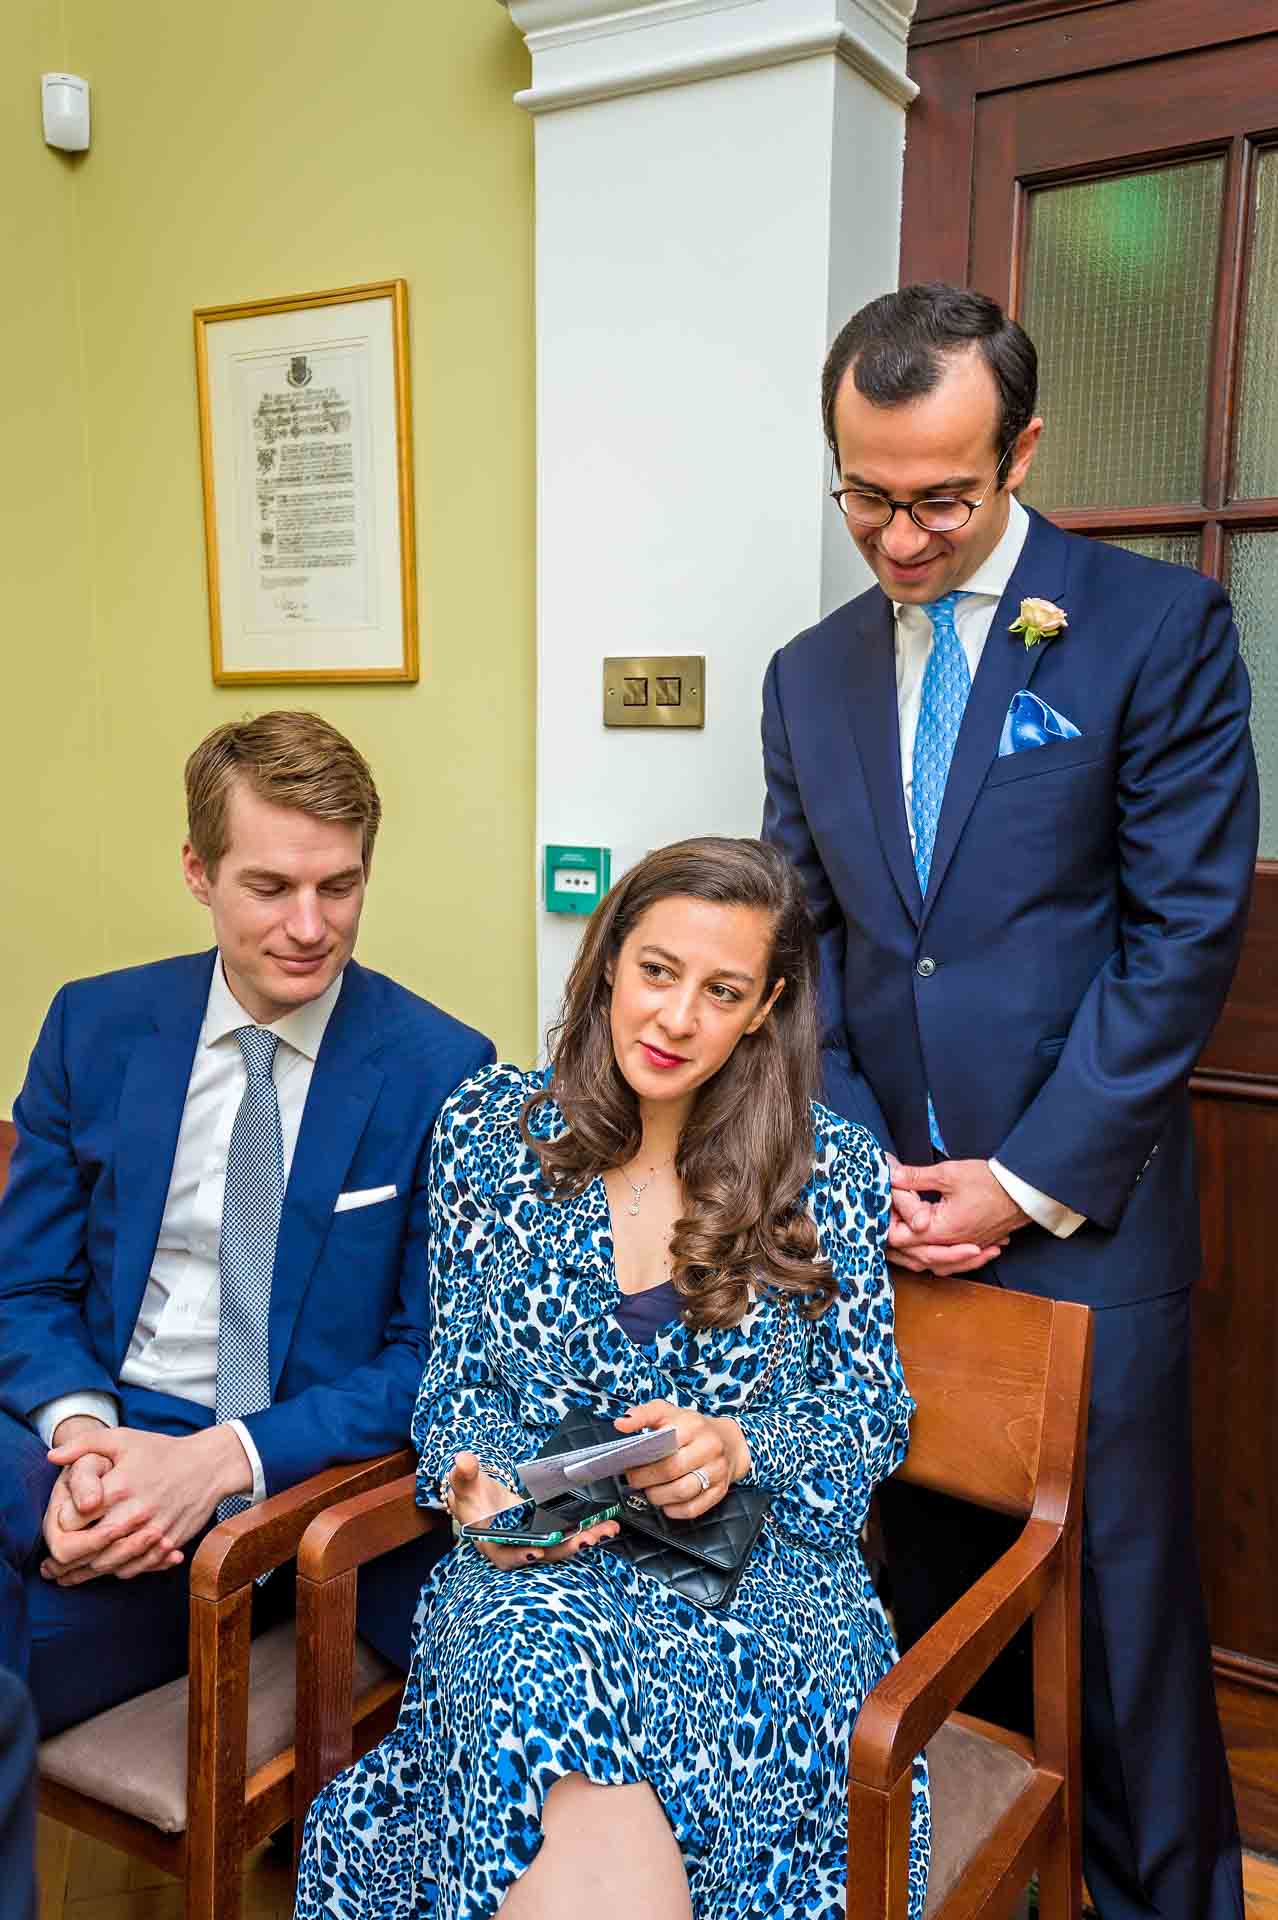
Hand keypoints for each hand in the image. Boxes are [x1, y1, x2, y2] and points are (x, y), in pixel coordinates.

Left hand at [41, 1425, 251, 1586]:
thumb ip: (83, 1445)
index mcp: (119, 1488)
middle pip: (87, 1550)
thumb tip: (51, 1457)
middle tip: (50, 1565)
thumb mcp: (122, 1438)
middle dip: (64, 1559)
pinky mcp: (167, 1545)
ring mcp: (153, 1532)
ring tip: (68, 1575)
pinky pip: (133, 1568)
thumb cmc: (162, 1451)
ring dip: (86, 1572)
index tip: (57, 1525)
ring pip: (108, 1564)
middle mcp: (135, 1514)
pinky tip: (103, 1569)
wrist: (210, 1465)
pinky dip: (115, 1572)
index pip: (73, 1521)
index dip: (59, 1524)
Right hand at [442, 1452, 619, 1571]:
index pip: (503, 1554)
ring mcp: (532, 1539)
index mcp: (490, 1539)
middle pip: (540, 1553)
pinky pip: (567, 1535)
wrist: (479, 1497)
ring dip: (582, 1540)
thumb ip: (464, 1473)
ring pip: (558, 1547)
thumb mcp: (464, 1481)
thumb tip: (464, 1461)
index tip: (536, 1551)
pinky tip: (605, 1524)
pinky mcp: (546, 1531)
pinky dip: (586, 1530)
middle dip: (564, 1548)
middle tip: (585, 1539)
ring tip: (604, 1530)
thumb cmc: (469, 1493)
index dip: (519, 1555)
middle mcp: (514, 1544)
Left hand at [614, 1400, 749, 1518]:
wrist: (729, 1441)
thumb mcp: (668, 1412)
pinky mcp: (719, 1491)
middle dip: (645, 1479)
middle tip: (633, 1480)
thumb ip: (643, 1414)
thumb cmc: (692, 1428)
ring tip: (649, 1491)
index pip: (663, 1443)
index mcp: (693, 1425)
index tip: (627, 1462)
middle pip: (670, 1470)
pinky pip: (693, 1509)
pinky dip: (674, 1510)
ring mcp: (717, 1470)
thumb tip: (621, 1424)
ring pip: (682, 1492)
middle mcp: (709, 1447)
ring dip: (658, 1496)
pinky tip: (665, 1502)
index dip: (642, 1458)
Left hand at [888, 1158, 1027, 1272]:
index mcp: (939, 1231)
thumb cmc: (989, 1182)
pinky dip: (940, 1258)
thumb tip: (891, 1174)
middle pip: (914, 1256)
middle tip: (887, 1223)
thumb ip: (916, 1177)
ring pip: (934, 1263)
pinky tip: (936, 1251)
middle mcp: (951, 1246)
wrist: (1024, 1191)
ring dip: (917, 1254)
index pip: (901, 1239)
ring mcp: (965, 1249)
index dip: (888, 1223)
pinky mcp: (976, 1246)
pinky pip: (953, 1262)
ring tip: (904, 1243)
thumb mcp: (948, 1174)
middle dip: (897, 1242)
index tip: (883, 1208)